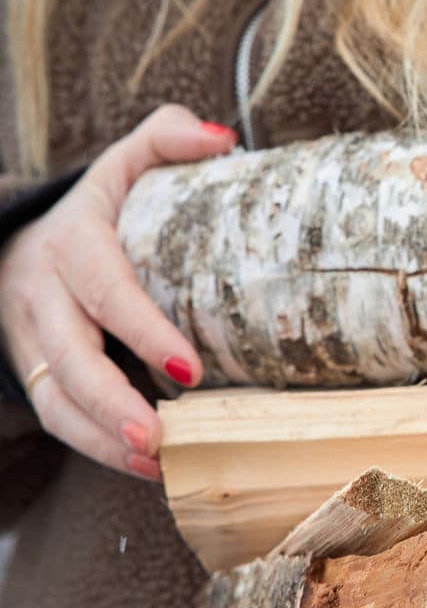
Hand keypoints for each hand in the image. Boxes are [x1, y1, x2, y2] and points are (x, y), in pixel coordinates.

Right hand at [0, 105, 236, 478]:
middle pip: (69, 355)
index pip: (103, 287)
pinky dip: (100, 450)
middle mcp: (43, 294)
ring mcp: (31, 339)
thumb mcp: (124, 165)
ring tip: (156, 465)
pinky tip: (148, 469)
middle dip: (112, 400)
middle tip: (159, 437)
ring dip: (104, 439)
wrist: (21, 244)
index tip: (188, 368)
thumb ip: (167, 138)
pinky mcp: (34, 373)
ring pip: (56, 398)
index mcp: (72, 241)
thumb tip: (224, 140)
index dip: (141, 328)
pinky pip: (58, 419)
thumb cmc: (96, 210)